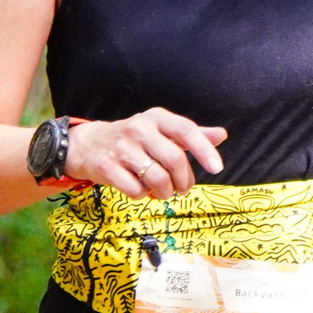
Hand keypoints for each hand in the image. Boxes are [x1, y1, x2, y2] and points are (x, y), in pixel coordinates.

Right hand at [66, 110, 226, 199]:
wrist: (89, 144)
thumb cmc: (135, 139)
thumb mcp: (162, 130)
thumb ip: (192, 134)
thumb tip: (222, 135)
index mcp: (157, 118)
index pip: (186, 131)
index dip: (204, 150)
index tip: (217, 168)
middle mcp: (139, 128)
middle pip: (174, 160)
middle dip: (184, 181)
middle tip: (182, 188)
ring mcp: (122, 147)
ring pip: (157, 178)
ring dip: (165, 192)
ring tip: (163, 191)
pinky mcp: (107, 166)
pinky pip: (136, 190)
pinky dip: (144, 195)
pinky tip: (141, 188)